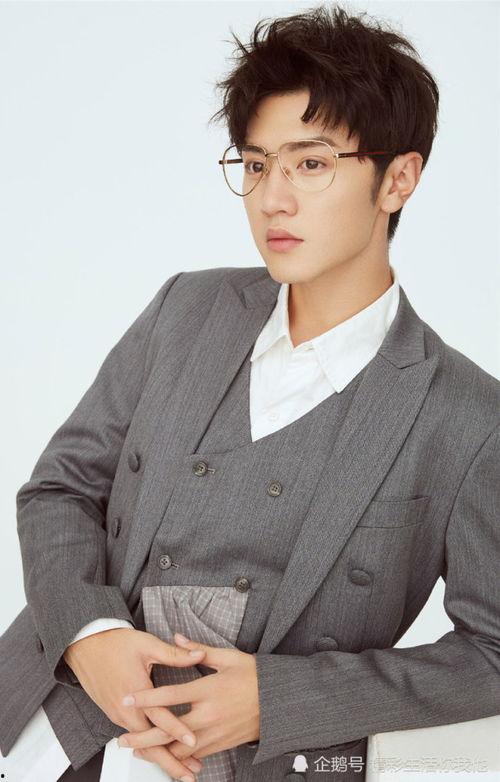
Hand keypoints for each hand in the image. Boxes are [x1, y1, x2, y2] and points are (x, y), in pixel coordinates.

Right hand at [63, 627, 205, 779]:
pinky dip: (150, 748)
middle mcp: (125, 710)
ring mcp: (118, 715)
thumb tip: (199, 654)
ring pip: (143, 743)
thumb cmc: (115, 643)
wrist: (85, 645)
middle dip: (171, 761)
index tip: (195, 743)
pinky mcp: (115, 714)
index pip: (160, 718)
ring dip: (162, 756)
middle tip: (191, 773)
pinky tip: (162, 752)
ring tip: (183, 768)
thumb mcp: (147, 644)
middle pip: (150, 743)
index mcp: (135, 693)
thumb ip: (174, 654)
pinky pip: (135, 736)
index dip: (178, 731)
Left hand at [118, 632, 259, 766]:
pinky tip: (164, 755)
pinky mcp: (220, 745)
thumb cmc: (254, 676)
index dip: (147, 698)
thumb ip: (199, 650)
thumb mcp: (228, 657)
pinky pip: (195, 755)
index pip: (171, 695)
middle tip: (123, 739)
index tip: (128, 698)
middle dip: (143, 737)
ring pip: (180, 749)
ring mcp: (215, 733)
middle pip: (169, 731)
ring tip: (138, 750)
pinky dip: (178, 757)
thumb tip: (177, 638)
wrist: (279, 702)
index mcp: (209, 689)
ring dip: (157, 752)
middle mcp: (209, 715)